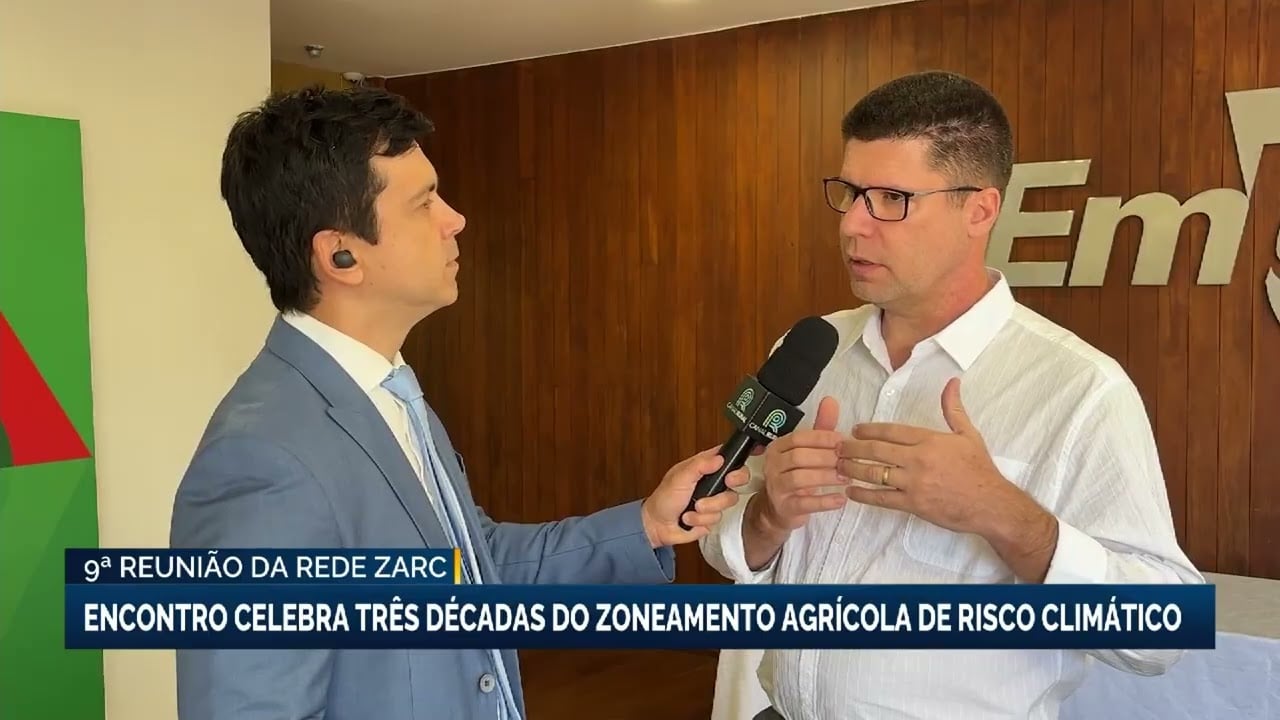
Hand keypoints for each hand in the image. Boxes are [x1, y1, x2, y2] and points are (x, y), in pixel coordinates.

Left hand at [640, 446, 750, 546]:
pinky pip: (718, 518)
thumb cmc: (663, 499)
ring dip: (708, 507)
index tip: (740, 466)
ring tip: (693, 507)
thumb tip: (719, 458)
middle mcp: (712, 482)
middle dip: (732, 484)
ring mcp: (714, 500)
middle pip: (738, 479)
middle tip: (725, 484)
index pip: (728, 456)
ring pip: (728, 501)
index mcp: (704, 467)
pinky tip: (689, 517)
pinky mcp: (712, 517)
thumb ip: (699, 466)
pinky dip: (701, 520)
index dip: (739, 458)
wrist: (658, 526)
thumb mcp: (679, 477)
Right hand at [757, 395, 849, 530]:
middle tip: (848, 460)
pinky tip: (841, 499)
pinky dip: (824, 501)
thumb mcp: (807, 451)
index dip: (822, 438)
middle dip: (826, 458)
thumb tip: (831, 401)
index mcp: (777, 447)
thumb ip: (820, 428)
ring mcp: (776, 487)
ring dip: (826, 477)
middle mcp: (772, 465)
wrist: (778, 509)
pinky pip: (804, 503)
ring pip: (800, 478)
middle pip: (799, 457)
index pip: (798, 438)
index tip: (843, 441)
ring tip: (846, 477)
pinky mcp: (784, 507)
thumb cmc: (796, 475)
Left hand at [835, 378, 1055, 556]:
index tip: (856, 430)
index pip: (892, 431)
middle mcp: (918, 459)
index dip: (870, 430)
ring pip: (874, 473)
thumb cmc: (979, 469)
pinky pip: (882, 498)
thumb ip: (953, 409)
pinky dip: (863, 495)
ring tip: (838, 466)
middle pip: (877, 450)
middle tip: (837, 447)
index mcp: (929, 440)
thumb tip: (952, 382)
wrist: (991, 503)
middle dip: (853, 448)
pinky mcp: (913, 504)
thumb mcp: (968, 434)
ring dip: (852, 469)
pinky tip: (850, 492)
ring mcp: (914, 482)